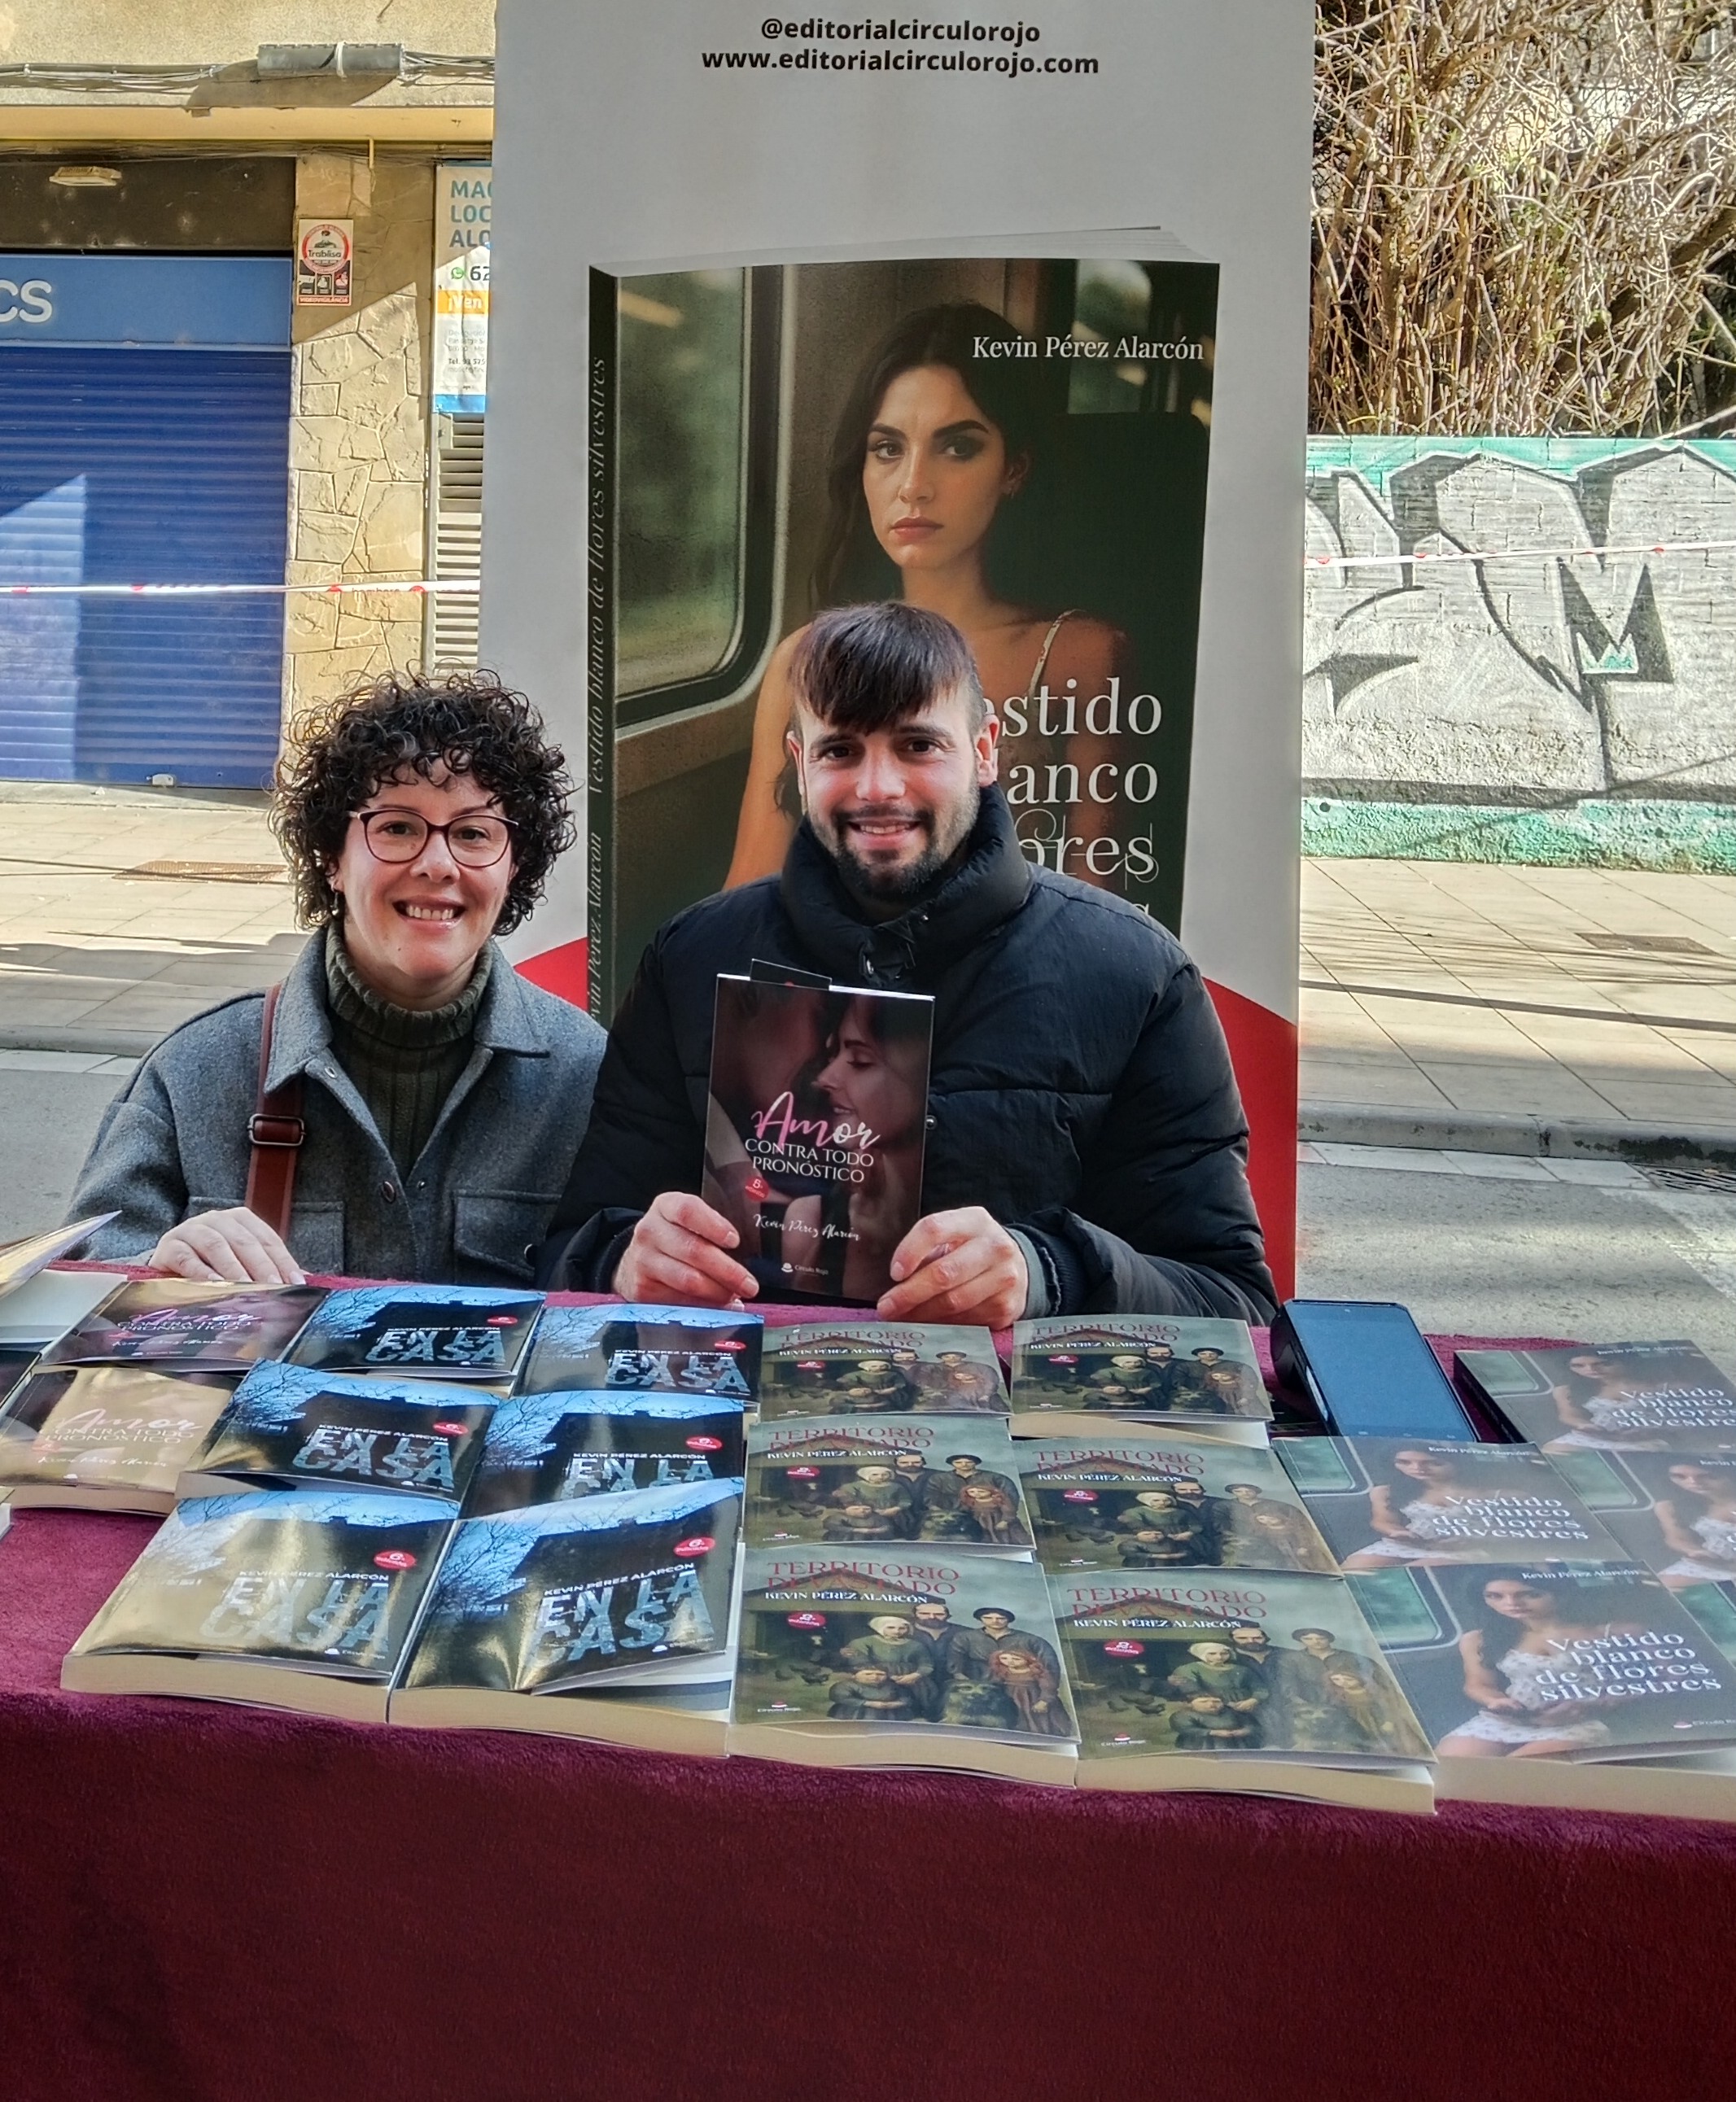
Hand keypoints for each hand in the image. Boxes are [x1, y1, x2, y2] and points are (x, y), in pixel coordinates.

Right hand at [148, 1207, 304, 1284]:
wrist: (167, 1267)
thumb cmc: (211, 1265)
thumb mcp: (241, 1264)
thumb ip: (268, 1268)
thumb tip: (304, 1281)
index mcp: (240, 1219)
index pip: (267, 1239)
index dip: (283, 1261)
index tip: (296, 1283)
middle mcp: (216, 1219)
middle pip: (244, 1241)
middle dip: (262, 1266)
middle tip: (274, 1288)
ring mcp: (190, 1230)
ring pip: (216, 1245)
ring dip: (234, 1268)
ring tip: (246, 1288)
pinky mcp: (169, 1246)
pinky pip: (186, 1257)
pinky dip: (200, 1271)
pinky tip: (213, 1284)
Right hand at [612, 1192, 758, 1307]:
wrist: (638, 1260)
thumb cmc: (676, 1238)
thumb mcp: (689, 1221)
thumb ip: (714, 1227)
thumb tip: (752, 1252)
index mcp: (666, 1206)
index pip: (688, 1210)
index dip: (713, 1226)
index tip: (735, 1241)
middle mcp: (649, 1231)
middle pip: (693, 1250)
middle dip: (727, 1271)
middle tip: (749, 1284)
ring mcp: (643, 1261)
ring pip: (688, 1280)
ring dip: (718, 1292)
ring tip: (736, 1296)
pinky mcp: (642, 1289)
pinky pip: (679, 1301)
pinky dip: (704, 1307)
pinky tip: (717, 1307)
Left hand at [876, 1207, 1027, 1326]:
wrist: (1018, 1266)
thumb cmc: (973, 1250)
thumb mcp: (954, 1236)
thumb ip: (927, 1252)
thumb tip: (895, 1286)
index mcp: (975, 1221)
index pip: (935, 1228)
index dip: (910, 1251)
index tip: (894, 1273)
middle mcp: (995, 1247)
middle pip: (944, 1272)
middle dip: (909, 1293)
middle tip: (886, 1307)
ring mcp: (1005, 1278)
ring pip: (954, 1301)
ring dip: (922, 1313)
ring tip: (901, 1318)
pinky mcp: (1008, 1306)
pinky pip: (967, 1320)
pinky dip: (943, 1325)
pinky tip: (928, 1324)